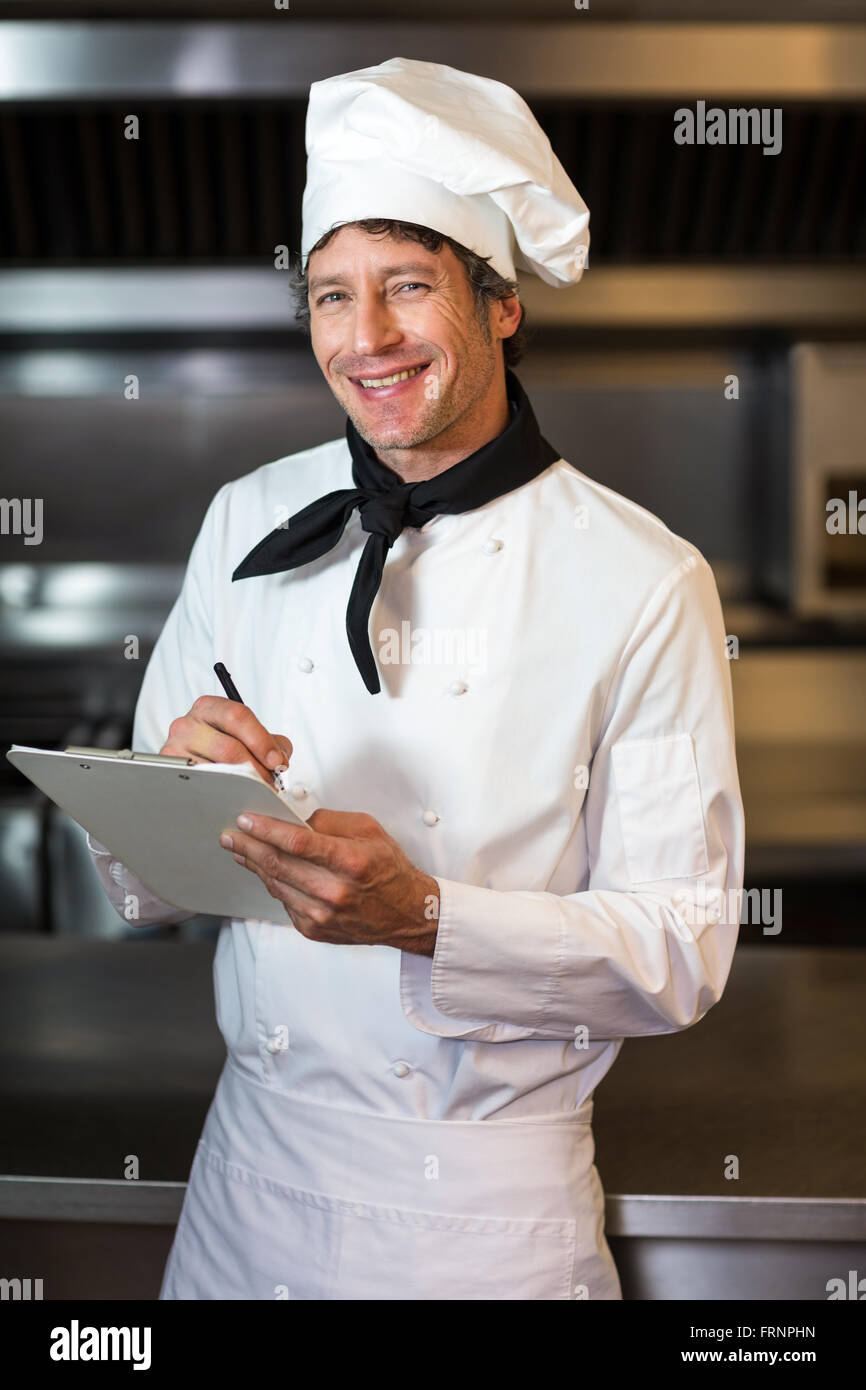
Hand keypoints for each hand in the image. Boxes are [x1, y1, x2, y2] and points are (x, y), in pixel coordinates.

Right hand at [160, 695, 292, 786]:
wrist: (199, 769)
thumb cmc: (225, 749)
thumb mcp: (251, 737)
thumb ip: (272, 744)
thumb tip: (278, 761)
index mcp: (209, 708)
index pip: (237, 716)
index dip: (261, 741)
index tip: (276, 762)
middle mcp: (187, 724)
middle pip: (228, 748)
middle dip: (255, 770)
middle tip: (268, 784)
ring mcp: (174, 748)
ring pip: (215, 771)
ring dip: (241, 786)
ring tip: (253, 792)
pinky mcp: (170, 772)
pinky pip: (201, 786)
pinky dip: (221, 794)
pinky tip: (232, 796)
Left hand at [219, 807, 439, 955]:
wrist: (406, 913)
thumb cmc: (388, 869)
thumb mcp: (369, 830)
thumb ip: (330, 822)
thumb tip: (295, 820)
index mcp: (350, 862)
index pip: (298, 842)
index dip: (266, 829)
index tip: (246, 819)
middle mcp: (334, 892)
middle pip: (278, 865)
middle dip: (249, 846)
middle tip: (230, 834)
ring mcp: (322, 915)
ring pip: (275, 884)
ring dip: (254, 865)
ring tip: (240, 849)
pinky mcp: (313, 929)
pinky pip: (283, 902)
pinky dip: (273, 883)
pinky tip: (265, 870)